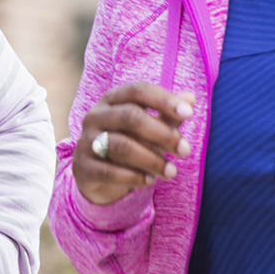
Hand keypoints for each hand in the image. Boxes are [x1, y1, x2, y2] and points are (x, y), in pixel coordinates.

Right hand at [73, 82, 194, 205]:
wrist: (95, 175)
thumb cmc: (128, 142)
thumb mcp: (148, 129)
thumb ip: (167, 116)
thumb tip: (191, 98)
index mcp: (112, 100)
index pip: (138, 91)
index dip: (164, 99)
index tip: (189, 113)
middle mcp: (95, 116)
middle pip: (130, 116)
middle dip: (162, 133)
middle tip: (185, 150)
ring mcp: (86, 141)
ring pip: (121, 146)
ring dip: (151, 160)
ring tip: (171, 172)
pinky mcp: (83, 167)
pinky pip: (109, 171)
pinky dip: (133, 177)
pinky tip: (149, 182)